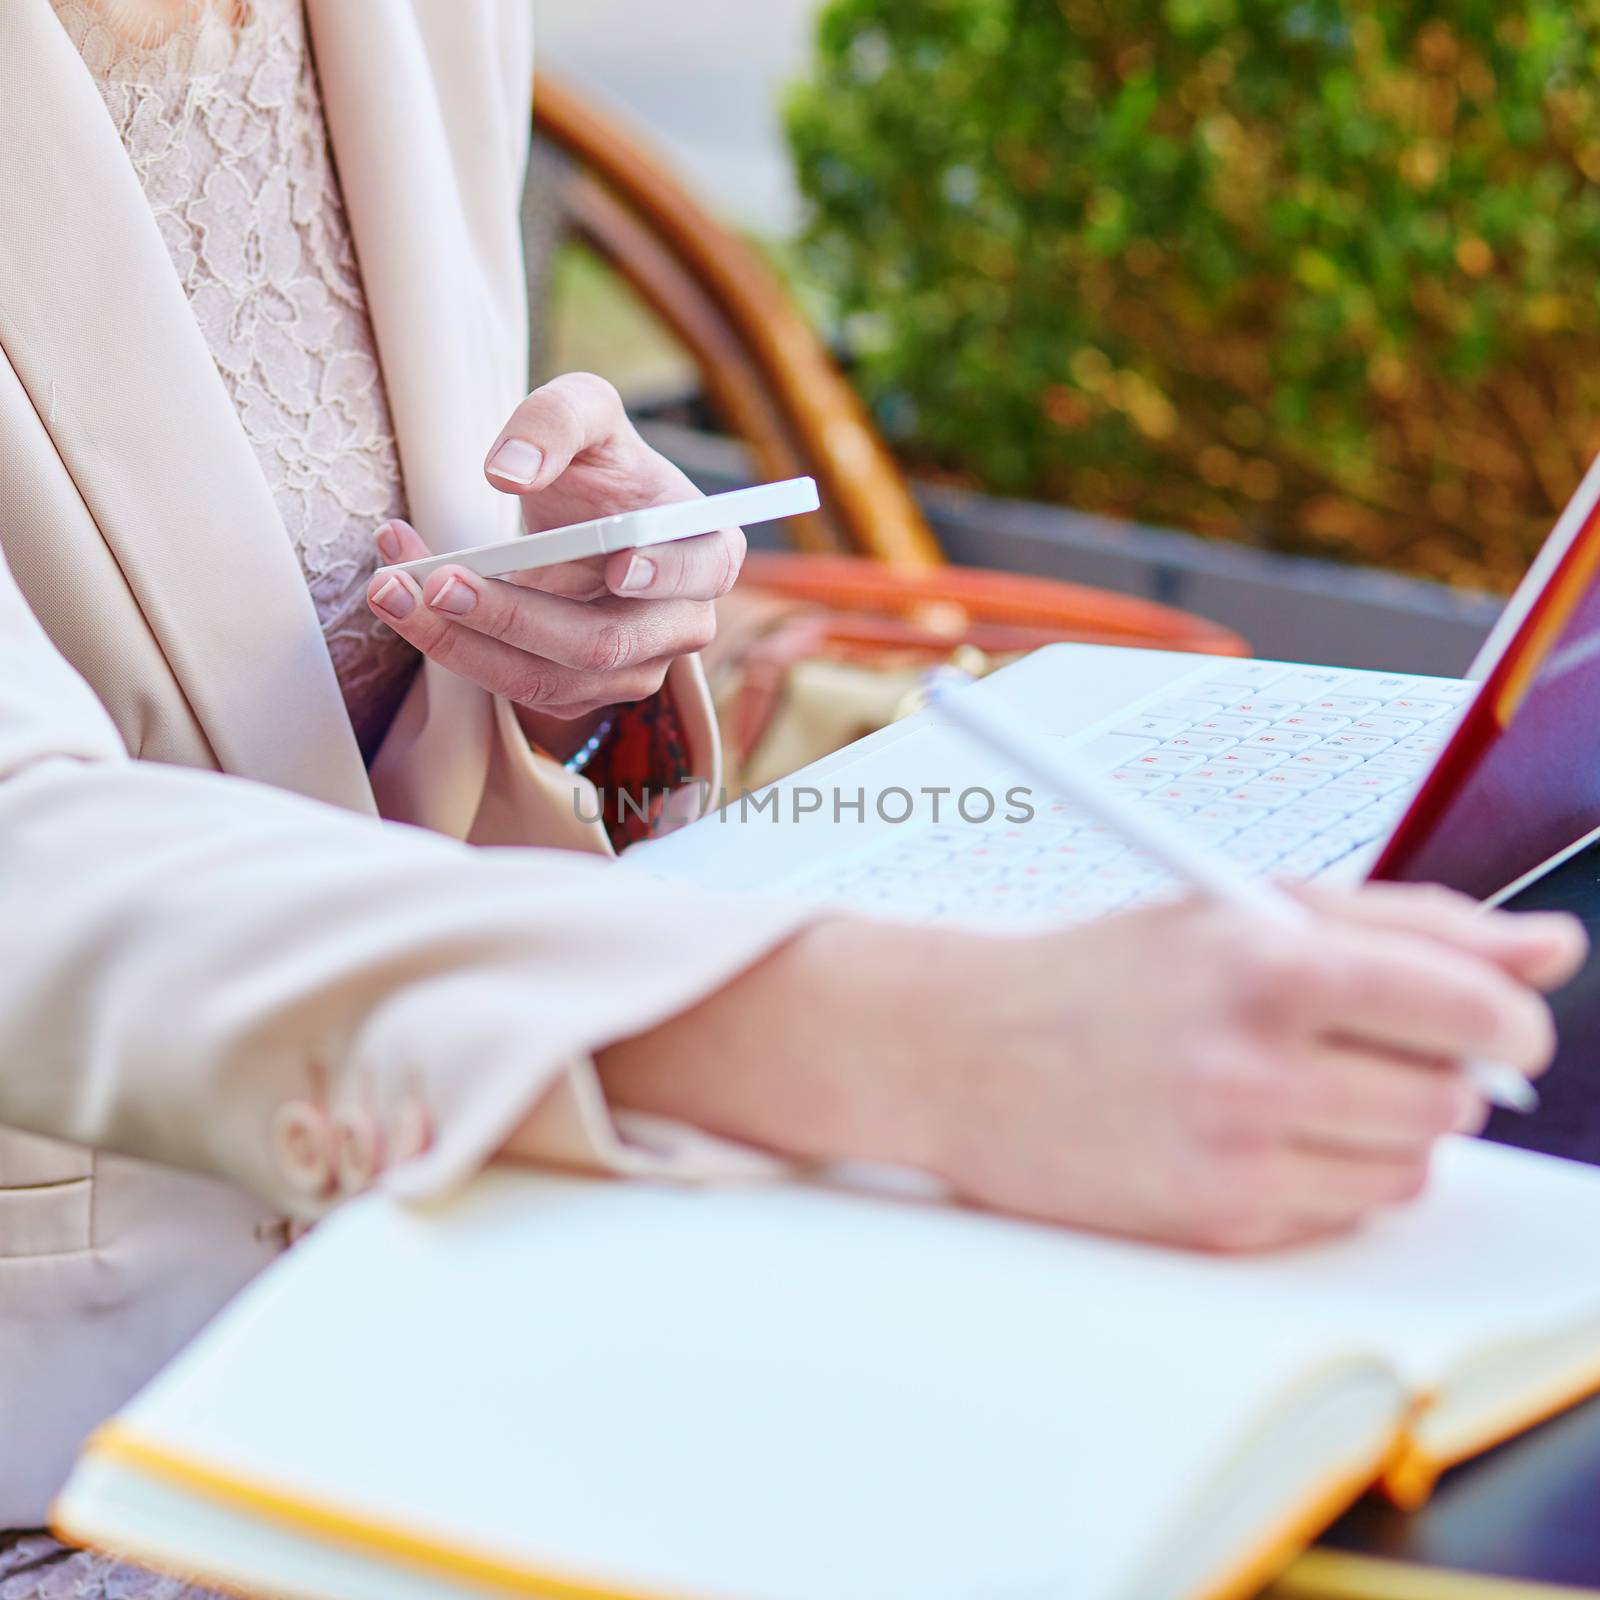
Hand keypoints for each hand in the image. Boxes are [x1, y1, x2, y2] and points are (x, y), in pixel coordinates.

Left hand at [366, 373, 744, 751]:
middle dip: (514, 615)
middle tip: (440, 578)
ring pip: (549, 679)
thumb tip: (509, 469)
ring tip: (392, 585)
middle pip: (604, 642)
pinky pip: (516, 689)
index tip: (620, 566)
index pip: (700, 571)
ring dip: (462, 638)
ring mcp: (633, 671)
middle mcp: (682, 625)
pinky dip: (453, 646)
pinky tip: (404, 597)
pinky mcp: (581, 695)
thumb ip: (557, 420)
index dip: (665, 574)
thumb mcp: (585, 415)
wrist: (580, 520)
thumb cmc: (598, 469)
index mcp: (708, 553)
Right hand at [584, 885, 1584, 1251]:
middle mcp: (1252, 1066)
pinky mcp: (1216, 1225)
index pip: (1466, 1004)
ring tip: (1297, 1084)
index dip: (1507, 1015)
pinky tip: (1254, 1131)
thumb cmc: (1099, 972)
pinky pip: (1343, 1214)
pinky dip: (1326, 1175)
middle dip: (1433, 1068)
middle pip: (1451, 1097)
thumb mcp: (1240, 908)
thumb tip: (1551, 952)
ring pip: (1409, 1166)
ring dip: (1384, 1127)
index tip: (1504, 1020)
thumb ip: (1407, 923)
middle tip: (1363, 1040)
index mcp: (1265, 962)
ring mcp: (1233, 1156)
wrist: (962, 1051)